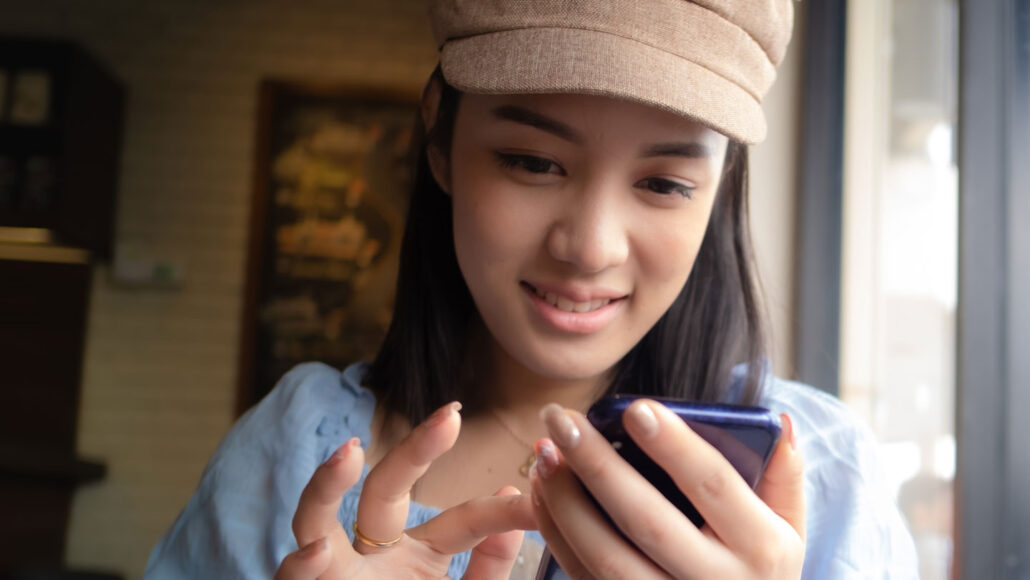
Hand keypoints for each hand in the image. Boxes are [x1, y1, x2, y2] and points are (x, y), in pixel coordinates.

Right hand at [275, 402, 535, 579]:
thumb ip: (487, 568)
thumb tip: (514, 509)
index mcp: (417, 556)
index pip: (462, 522)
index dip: (498, 511)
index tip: (537, 498)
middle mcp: (372, 555)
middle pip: (387, 492)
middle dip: (414, 451)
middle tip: (450, 416)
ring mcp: (330, 572)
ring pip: (315, 519)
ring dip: (326, 486)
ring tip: (346, 454)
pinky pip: (293, 577)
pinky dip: (300, 566)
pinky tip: (315, 554)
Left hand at [530, 400, 804, 578]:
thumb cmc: (761, 571)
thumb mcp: (789, 530)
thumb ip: (784, 476)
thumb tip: (778, 421)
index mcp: (762, 550)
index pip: (714, 486)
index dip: (674, 445)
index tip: (635, 408)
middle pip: (646, 519)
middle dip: (598, 465)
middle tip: (562, 419)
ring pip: (605, 555)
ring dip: (565, 500)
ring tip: (544, 450)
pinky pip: (584, 576)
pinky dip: (557, 533)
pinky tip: (542, 490)